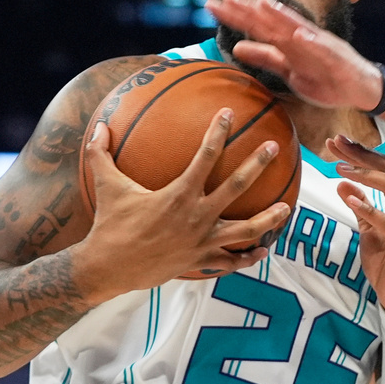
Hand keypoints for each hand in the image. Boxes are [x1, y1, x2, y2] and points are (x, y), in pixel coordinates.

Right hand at [73, 110, 291, 300]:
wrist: (107, 269)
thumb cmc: (109, 225)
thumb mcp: (106, 185)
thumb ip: (101, 153)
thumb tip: (98, 125)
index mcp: (178, 194)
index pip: (205, 156)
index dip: (217, 132)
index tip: (229, 114)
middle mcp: (197, 216)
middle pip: (237, 186)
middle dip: (258, 164)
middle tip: (273, 147)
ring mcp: (203, 241)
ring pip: (246, 230)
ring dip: (268, 219)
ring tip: (286, 209)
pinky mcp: (201, 262)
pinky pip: (232, 262)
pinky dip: (249, 257)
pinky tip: (263, 250)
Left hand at [205, 0, 384, 111]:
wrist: (360, 88)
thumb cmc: (325, 77)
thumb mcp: (288, 69)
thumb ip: (265, 57)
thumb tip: (236, 47)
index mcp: (288, 41)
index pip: (257, 25)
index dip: (235, 16)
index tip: (212, 5)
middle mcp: (301, 37)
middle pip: (271, 22)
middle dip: (249, 11)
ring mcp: (318, 45)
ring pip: (295, 29)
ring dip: (280, 16)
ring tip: (262, 4)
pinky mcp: (334, 57)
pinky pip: (321, 50)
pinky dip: (311, 42)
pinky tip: (299, 35)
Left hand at [328, 135, 384, 321]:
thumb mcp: (369, 230)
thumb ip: (361, 206)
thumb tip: (343, 183)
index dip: (361, 152)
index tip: (336, 141)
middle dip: (361, 154)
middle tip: (335, 142)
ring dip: (366, 174)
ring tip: (340, 167)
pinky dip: (368, 207)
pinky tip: (348, 196)